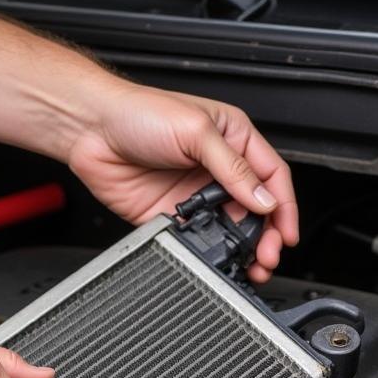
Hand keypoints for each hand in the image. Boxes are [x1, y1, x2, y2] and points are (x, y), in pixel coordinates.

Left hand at [67, 84, 298, 282]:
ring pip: (226, 228)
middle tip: (267, 256)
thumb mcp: (197, 131)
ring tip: (250, 265)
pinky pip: (193, 238)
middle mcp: (216, 168)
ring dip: (240, 248)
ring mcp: (193, 194)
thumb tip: (263, 199)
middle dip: (265, 235)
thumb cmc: (140, 112)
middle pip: (253, 208)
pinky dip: (205, 251)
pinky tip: (212, 256)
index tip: (285, 234)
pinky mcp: (169, 214)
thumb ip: (233, 169)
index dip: (283, 206)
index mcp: (232, 139)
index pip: (271, 176)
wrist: (91, 129)